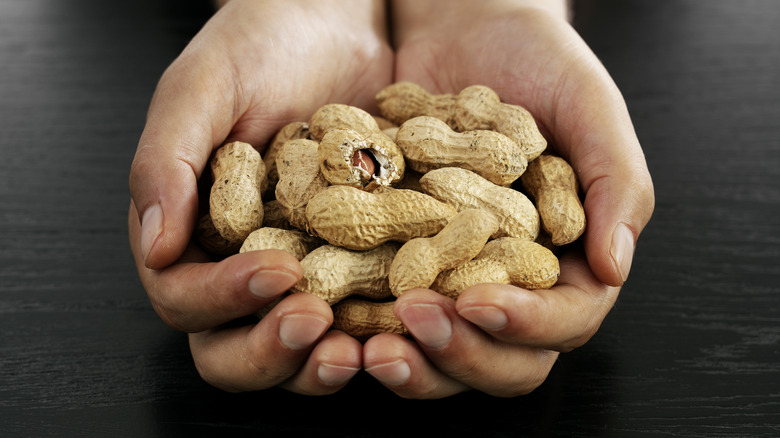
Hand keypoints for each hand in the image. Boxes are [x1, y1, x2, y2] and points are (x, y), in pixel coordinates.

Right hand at [128, 0, 392, 393]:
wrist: (332, 22)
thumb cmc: (257, 46)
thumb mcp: (202, 91)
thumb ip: (166, 164)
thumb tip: (154, 246)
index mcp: (190, 232)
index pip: (183, 295)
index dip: (223, 299)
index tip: (277, 272)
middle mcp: (240, 262)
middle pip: (233, 346)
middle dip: (271, 349)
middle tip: (314, 325)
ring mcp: (301, 267)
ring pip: (296, 344)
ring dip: (321, 359)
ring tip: (358, 350)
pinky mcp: (354, 261)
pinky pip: (360, 311)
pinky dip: (377, 329)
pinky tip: (405, 320)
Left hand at [362, 0, 654, 397]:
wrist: (464, 25)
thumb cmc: (538, 62)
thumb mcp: (588, 108)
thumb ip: (615, 184)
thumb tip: (615, 267)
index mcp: (567, 260)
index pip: (564, 321)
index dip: (526, 325)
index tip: (479, 302)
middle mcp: (510, 281)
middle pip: (502, 359)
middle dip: (461, 353)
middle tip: (419, 318)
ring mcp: (452, 276)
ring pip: (440, 351)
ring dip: (410, 360)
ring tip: (370, 346)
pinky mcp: (399, 260)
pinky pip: (382, 308)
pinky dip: (361, 322)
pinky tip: (332, 315)